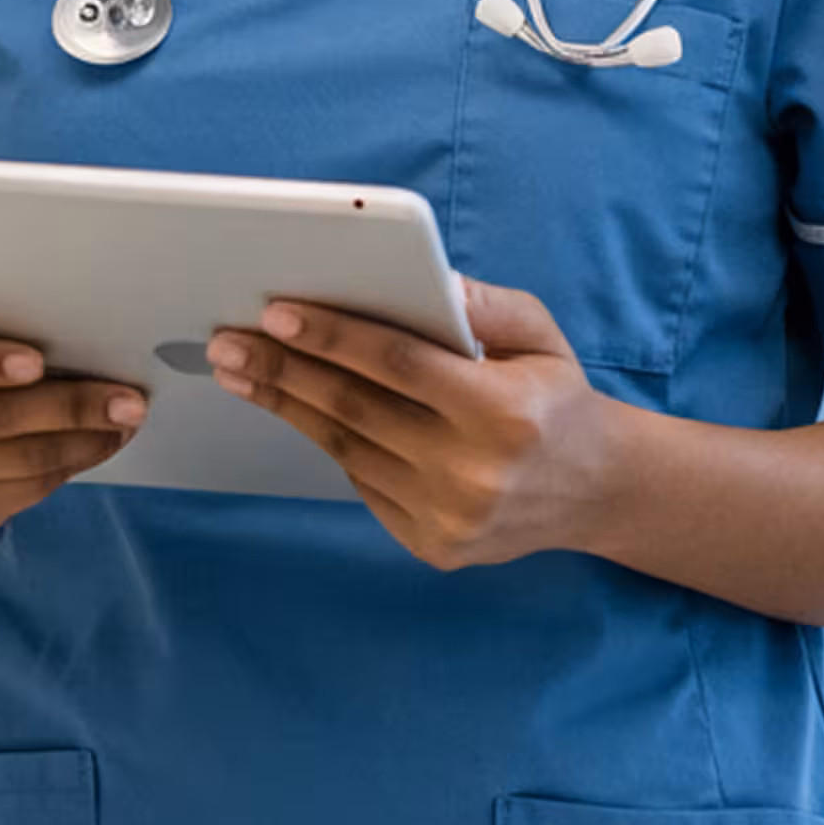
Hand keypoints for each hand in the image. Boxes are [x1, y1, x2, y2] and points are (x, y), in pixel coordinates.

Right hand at [0, 309, 144, 528]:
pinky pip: (23, 493)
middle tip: (127, 400)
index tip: (38, 361)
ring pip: (17, 461)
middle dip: (70, 408)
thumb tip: (87, 329)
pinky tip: (98, 445)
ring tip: (124, 422)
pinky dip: (70, 468)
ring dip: (83, 442)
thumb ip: (5, 320)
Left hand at [211, 278, 614, 572]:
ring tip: (241, 372)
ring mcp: (451, 517)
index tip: (276, 312)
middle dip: (283, 370)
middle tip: (227, 341)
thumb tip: (424, 278)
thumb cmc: (555, 397)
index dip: (332, 337)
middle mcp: (474, 472)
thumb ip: (484, 305)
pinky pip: (364, 485)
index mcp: (502, 411)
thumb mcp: (540, 334)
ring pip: (348, 450)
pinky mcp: (434, 546)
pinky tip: (301, 410)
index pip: (398, 365)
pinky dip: (332, 444)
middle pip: (356, 410)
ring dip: (288, 407)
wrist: (595, 489)